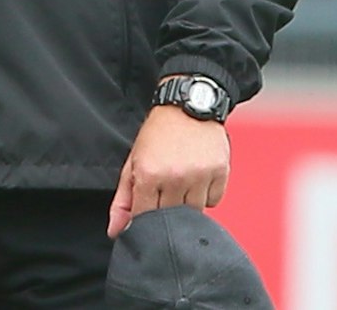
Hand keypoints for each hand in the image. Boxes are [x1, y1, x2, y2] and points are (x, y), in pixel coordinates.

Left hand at [108, 105, 229, 237]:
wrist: (188, 105)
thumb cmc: (158, 134)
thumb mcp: (134, 163)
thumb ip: (123, 200)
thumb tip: (116, 232)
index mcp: (150, 175)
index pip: (145, 219)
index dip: (144, 220)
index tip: (146, 212)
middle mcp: (176, 177)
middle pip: (171, 219)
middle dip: (166, 212)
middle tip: (165, 192)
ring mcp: (200, 175)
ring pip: (195, 213)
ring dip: (188, 205)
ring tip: (182, 181)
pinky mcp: (220, 172)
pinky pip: (214, 201)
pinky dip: (207, 195)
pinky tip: (198, 177)